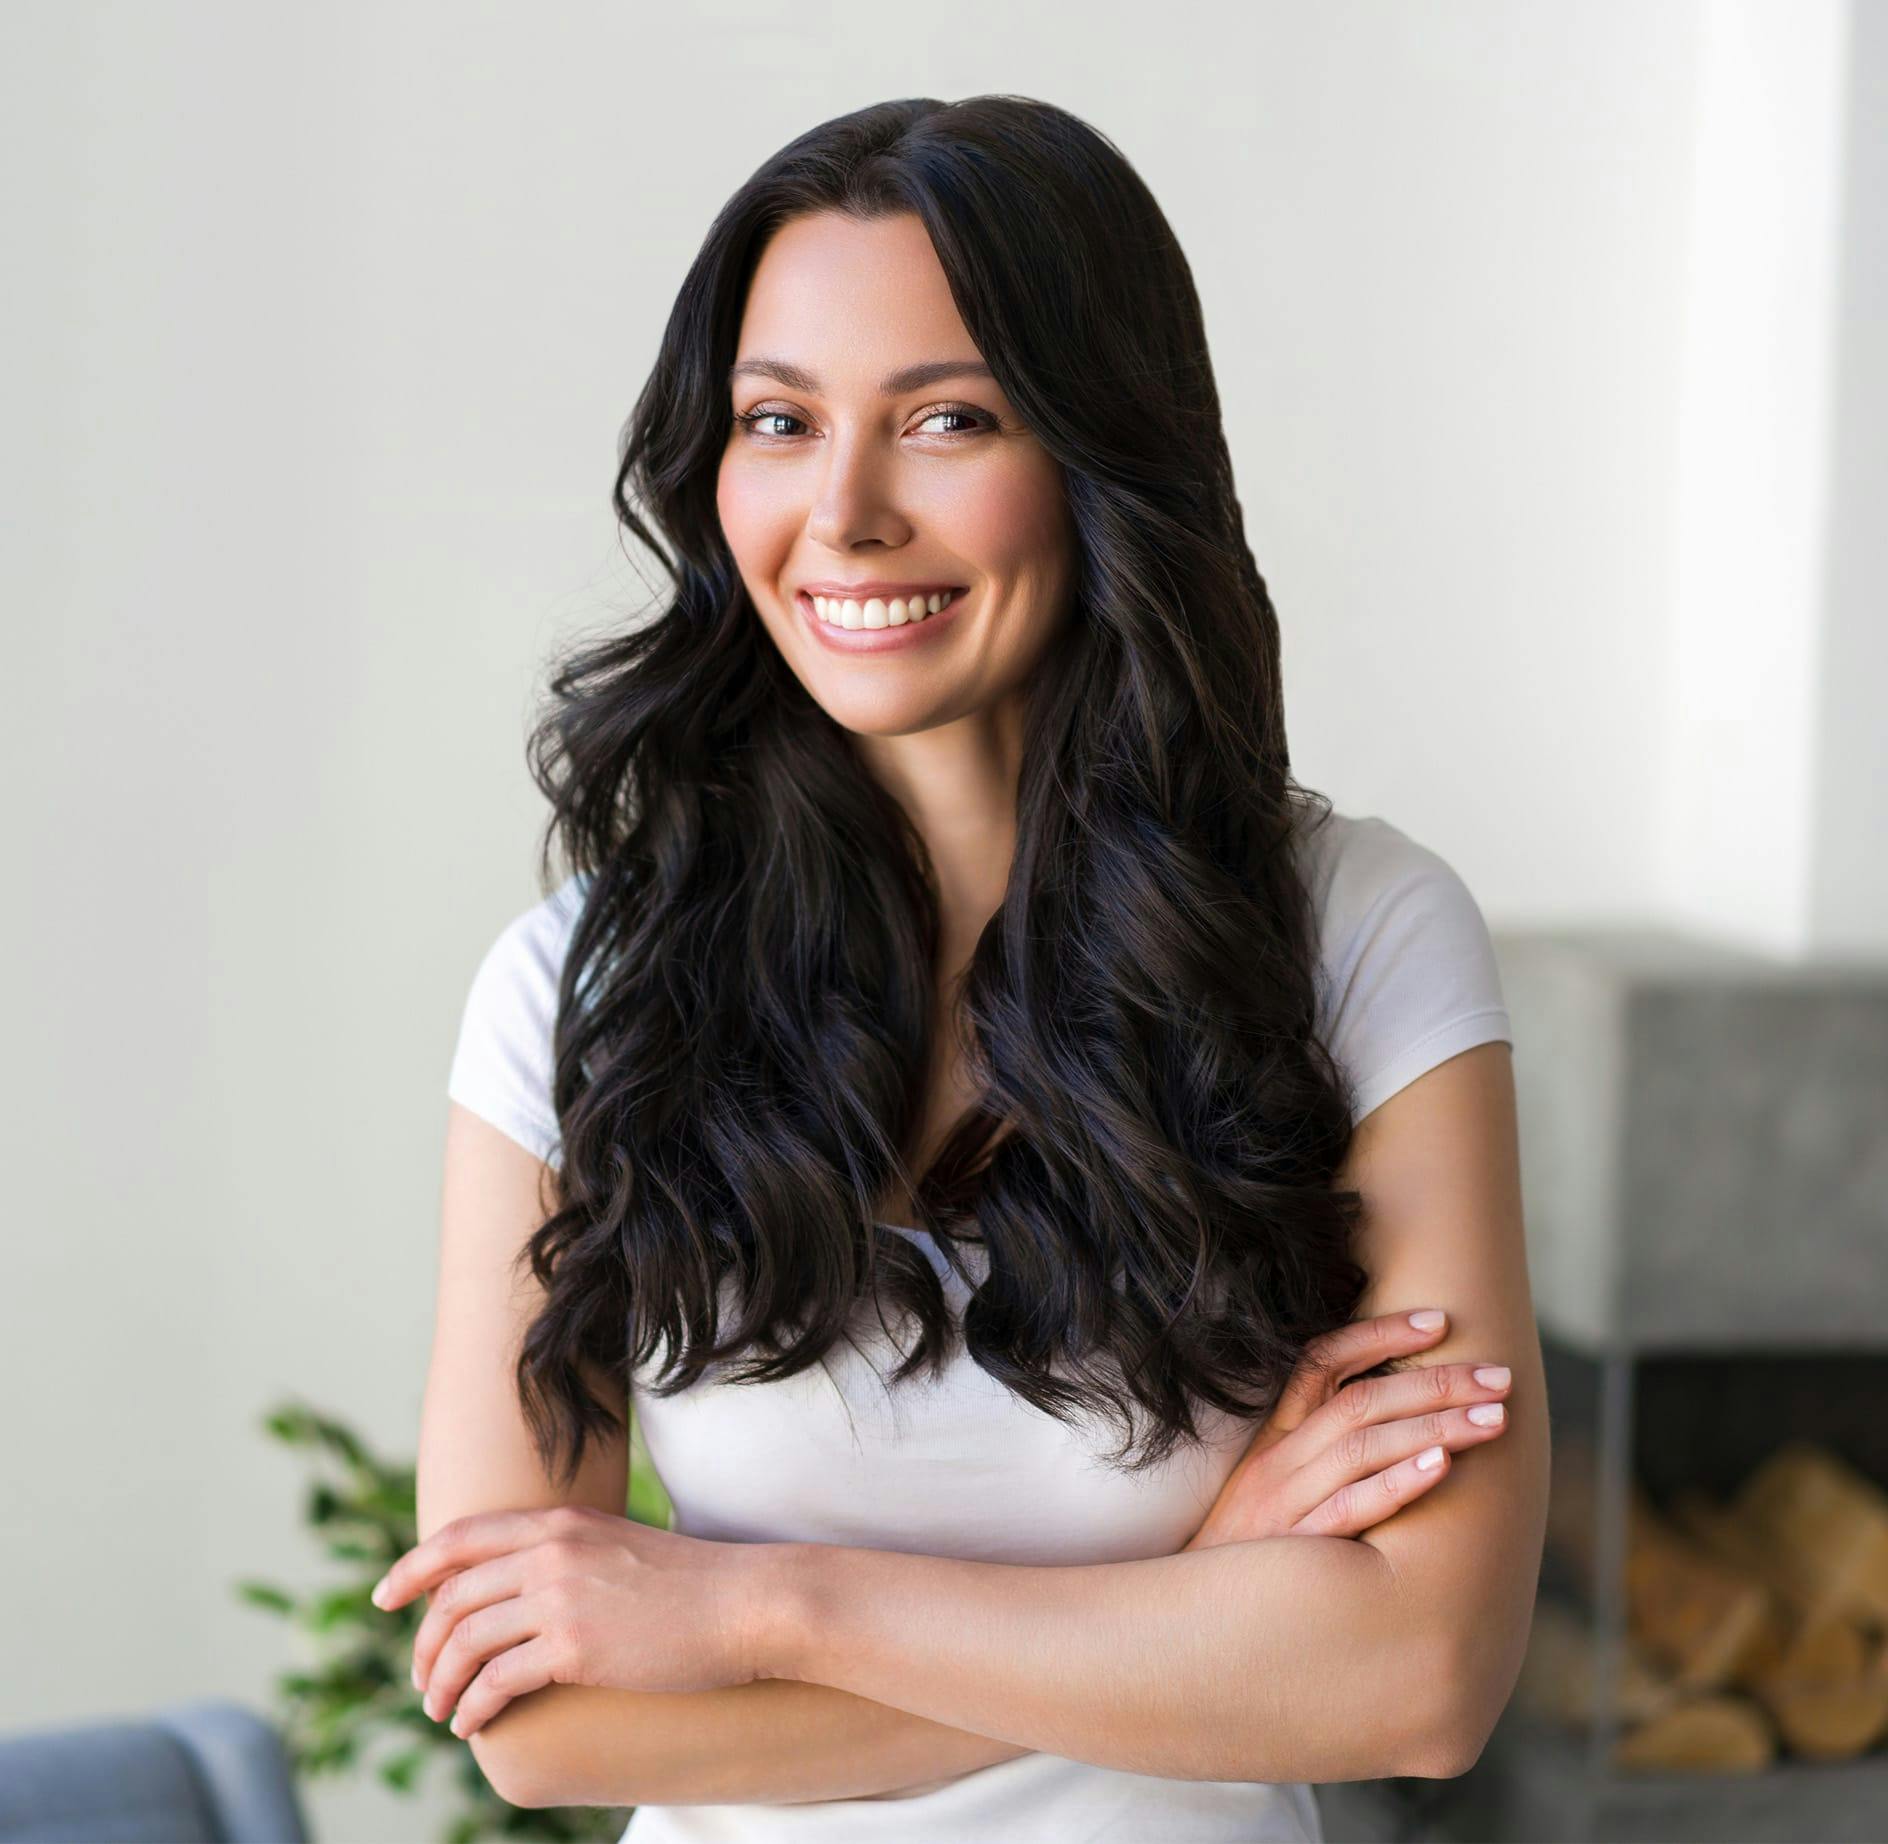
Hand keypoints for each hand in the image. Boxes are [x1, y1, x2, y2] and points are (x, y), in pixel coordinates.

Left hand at [371, 1505, 774, 1737]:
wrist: (743, 1603)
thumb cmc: (689, 1583)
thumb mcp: (617, 1547)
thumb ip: (568, 1556)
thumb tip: (525, 1588)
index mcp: (559, 1522)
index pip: (459, 1537)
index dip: (412, 1568)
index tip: (384, 1597)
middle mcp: (551, 1551)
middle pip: (452, 1596)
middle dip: (423, 1643)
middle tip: (421, 1678)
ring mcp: (561, 1598)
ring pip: (465, 1641)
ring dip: (439, 1682)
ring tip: (441, 1710)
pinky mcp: (575, 1647)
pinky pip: (496, 1681)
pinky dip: (472, 1706)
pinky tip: (472, 1724)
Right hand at [1182, 1309, 1510, 1549]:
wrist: (1194, 1620)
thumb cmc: (1246, 1558)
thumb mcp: (1269, 1491)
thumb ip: (1316, 1455)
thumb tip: (1395, 1425)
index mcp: (1275, 1438)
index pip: (1322, 1362)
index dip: (1378, 1334)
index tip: (1438, 1321)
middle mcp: (1279, 1460)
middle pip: (1360, 1400)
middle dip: (1435, 1383)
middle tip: (1498, 1376)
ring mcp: (1285, 1502)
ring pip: (1363, 1445)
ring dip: (1434, 1425)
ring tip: (1493, 1418)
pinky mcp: (1296, 1549)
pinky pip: (1351, 1506)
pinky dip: (1397, 1482)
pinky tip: (1442, 1466)